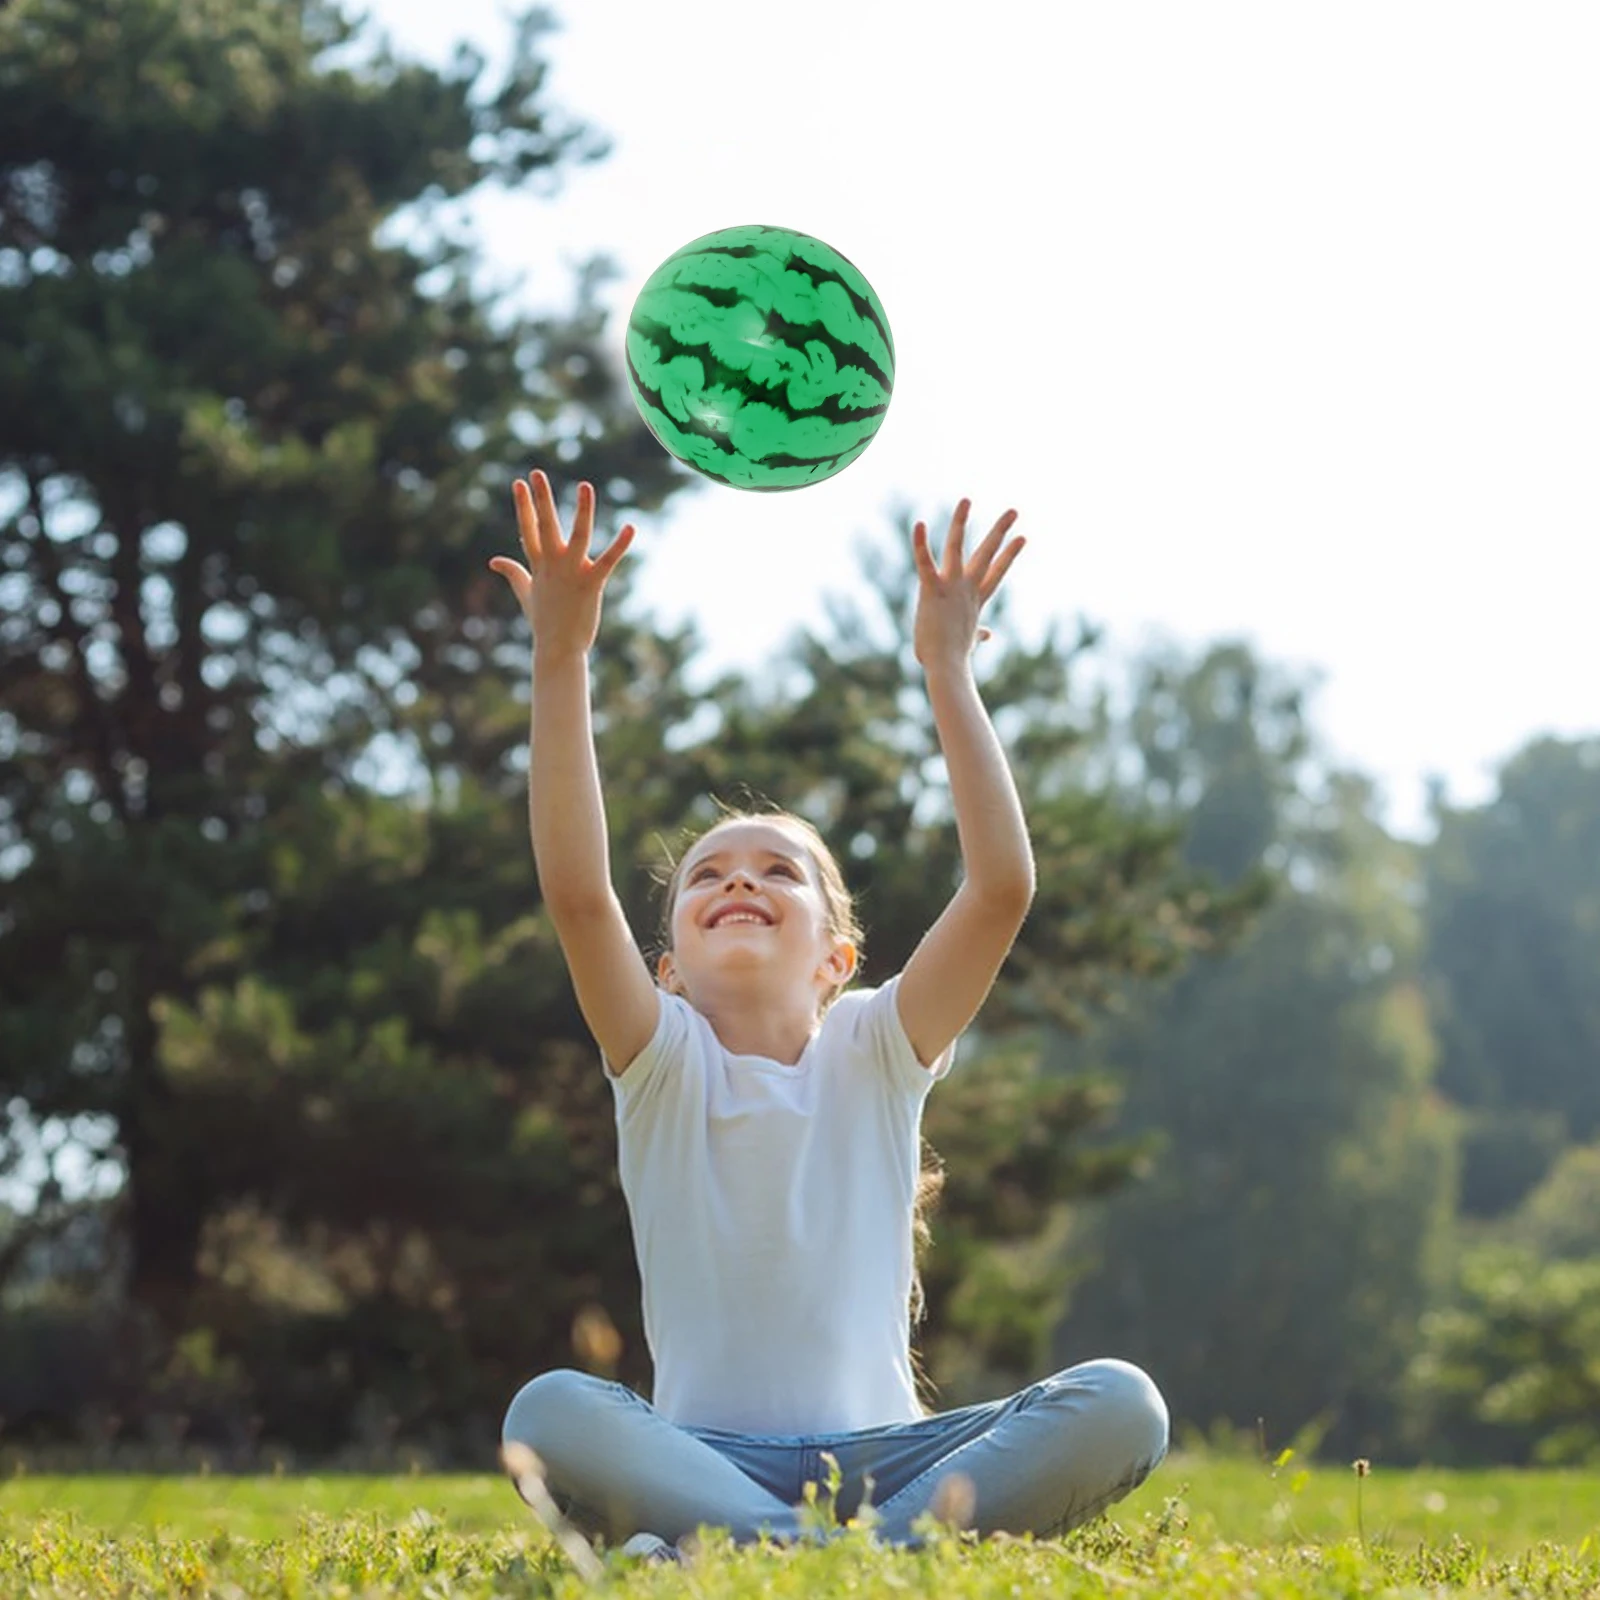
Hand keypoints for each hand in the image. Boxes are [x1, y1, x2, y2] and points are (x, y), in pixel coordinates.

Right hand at [489, 470, 634, 658]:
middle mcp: (552, 565)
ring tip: (584, 485)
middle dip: (540, 499)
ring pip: (578, 535)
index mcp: (538, 565)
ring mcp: (571, 573)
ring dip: (582, 510)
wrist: (557, 649)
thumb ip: (513, 572)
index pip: (527, 530)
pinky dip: (620, 544)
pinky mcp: (591, 584)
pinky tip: (631, 527)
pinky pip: (608, 560)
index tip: (519, 482)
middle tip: (536, 473)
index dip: (523, 506)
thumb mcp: (525, 592)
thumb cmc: (544, 621)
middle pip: (544, 525)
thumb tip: (494, 560)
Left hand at [912, 499, 1024, 668]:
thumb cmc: (952, 658)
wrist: (946, 666)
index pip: (997, 572)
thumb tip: (987, 634)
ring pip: (957, 547)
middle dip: (1000, 531)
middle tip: (1014, 511)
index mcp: (975, 600)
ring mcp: (951, 587)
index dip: (1009, 555)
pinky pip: (925, 562)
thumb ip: (978, 634)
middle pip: (988, 554)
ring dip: (961, 522)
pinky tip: (918, 524)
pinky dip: (920, 543)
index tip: (1022, 538)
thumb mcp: (968, 643)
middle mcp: (967, 589)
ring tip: (966, 500)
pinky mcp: (932, 589)